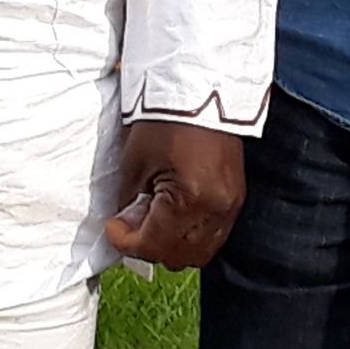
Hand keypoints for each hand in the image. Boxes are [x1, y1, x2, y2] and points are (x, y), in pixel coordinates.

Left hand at [106, 118, 247, 268]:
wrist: (203, 91)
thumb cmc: (166, 121)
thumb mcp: (136, 163)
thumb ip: (128, 201)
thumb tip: (126, 226)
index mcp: (189, 198)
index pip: (153, 245)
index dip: (126, 242)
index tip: (113, 228)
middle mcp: (216, 209)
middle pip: (178, 257)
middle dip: (149, 247)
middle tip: (132, 223)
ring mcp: (231, 206)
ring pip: (200, 253)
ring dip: (172, 245)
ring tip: (154, 219)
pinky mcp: (236, 199)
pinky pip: (214, 236)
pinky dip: (191, 235)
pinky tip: (175, 215)